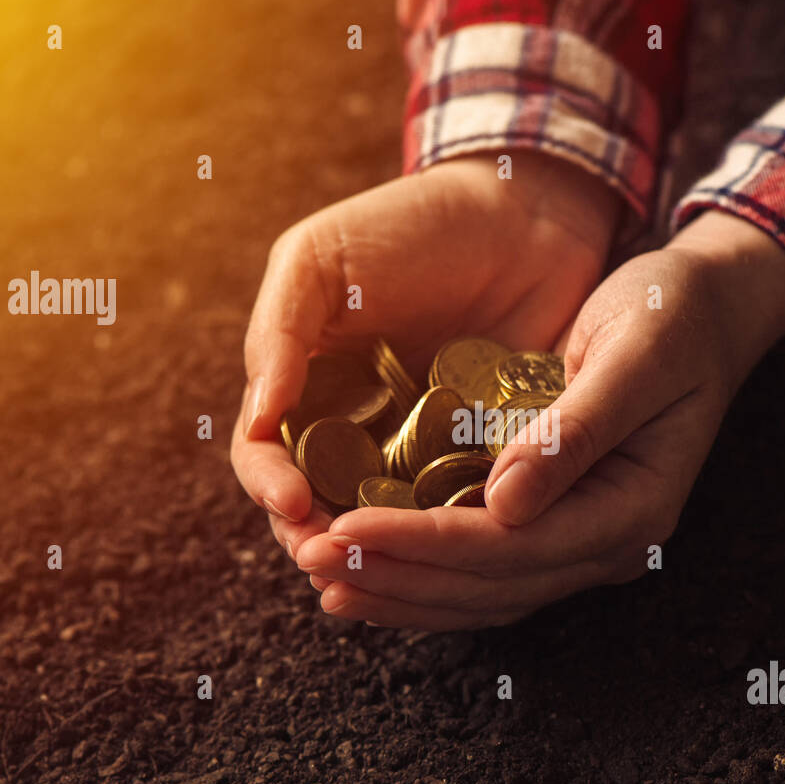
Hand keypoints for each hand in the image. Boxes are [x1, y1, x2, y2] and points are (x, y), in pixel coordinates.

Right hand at [231, 151, 619, 560]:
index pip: (265, 457)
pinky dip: (450, 534)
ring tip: (385, 568)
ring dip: (379, 552)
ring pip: (387, 523)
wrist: (526, 215)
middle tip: (331, 558)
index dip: (270, 487)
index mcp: (306, 389)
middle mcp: (356, 432)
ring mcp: (420, 453)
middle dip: (318, 539)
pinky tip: (453, 550)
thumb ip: (279, 331)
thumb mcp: (321, 258)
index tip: (293, 504)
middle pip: (319, 508)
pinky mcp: (482, 461)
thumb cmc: (412, 226)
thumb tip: (257, 418)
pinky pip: (460, 509)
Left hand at [295, 211, 784, 629]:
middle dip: (397, 574)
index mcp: (633, 507)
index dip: (425, 542)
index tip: (348, 527)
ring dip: (402, 589)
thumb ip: (574, 431)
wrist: (705, 309)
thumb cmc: (672, 316)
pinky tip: (373, 566)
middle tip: (313, 559)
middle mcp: (607, 540)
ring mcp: (583, 538)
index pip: (511, 546)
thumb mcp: (636, 355)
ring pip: (481, 592)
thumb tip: (502, 505)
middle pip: (488, 584)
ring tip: (327, 580)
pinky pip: (485, 567)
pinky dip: (426, 572)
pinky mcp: (557, 521)